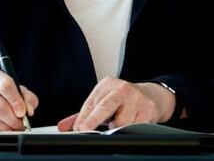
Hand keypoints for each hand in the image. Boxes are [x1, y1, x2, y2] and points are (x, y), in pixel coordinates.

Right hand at [0, 68, 37, 130]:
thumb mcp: (6, 89)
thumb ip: (22, 94)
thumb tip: (31, 106)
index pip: (4, 82)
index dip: (16, 97)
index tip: (24, 110)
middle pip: (0, 106)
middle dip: (14, 119)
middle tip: (21, 124)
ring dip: (6, 128)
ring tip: (13, 128)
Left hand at [57, 77, 174, 131]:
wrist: (150, 96)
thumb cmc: (121, 101)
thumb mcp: (101, 102)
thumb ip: (82, 115)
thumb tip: (63, 126)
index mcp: (107, 84)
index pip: (91, 102)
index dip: (83, 117)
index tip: (77, 128)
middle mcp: (121, 88)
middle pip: (105, 107)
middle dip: (93, 119)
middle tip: (83, 129)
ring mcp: (136, 98)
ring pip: (121, 122)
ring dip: (117, 127)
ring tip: (119, 121)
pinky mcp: (148, 110)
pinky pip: (134, 127)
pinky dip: (130, 129)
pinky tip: (131, 122)